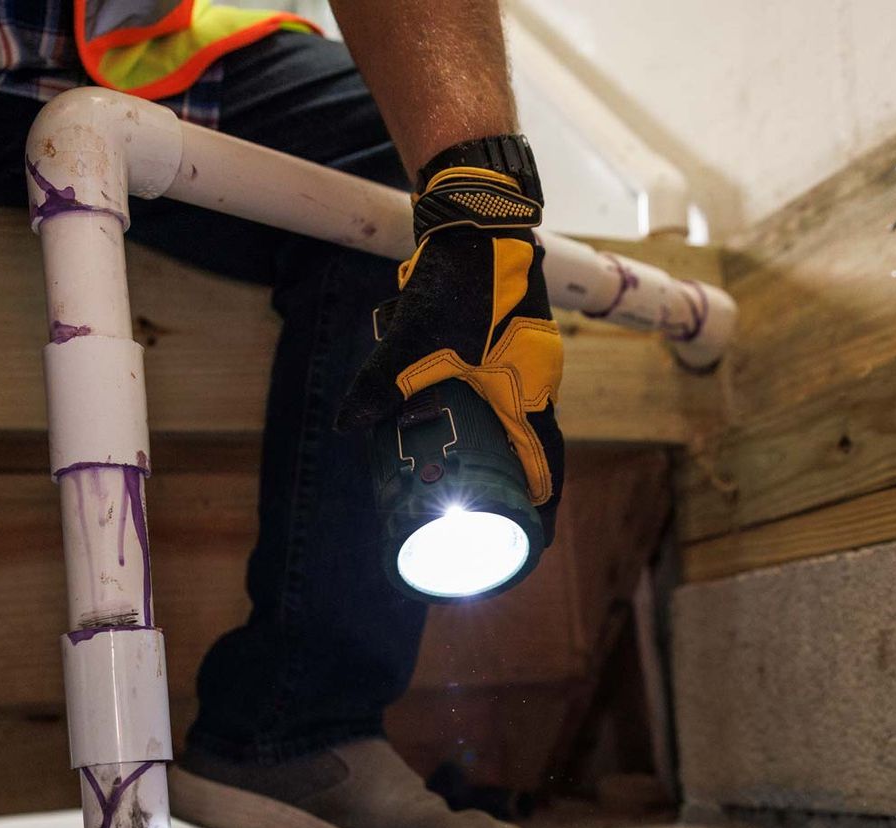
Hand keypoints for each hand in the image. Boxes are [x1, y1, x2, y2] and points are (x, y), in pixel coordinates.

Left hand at [338, 139, 565, 536]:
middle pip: (533, 451)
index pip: (546, 464)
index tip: (538, 541)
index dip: (544, 507)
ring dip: (501, 453)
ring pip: (517, 422)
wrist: (480, 218)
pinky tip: (459, 422)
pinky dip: (488, 418)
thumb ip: (383, 379)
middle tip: (490, 523)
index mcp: (528, 389)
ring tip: (472, 484)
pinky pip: (504, 395)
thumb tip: (349, 425)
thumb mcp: (417, 335)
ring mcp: (526, 363)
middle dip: (516, 491)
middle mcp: (535, 381)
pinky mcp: (510, 345)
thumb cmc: (463, 278)